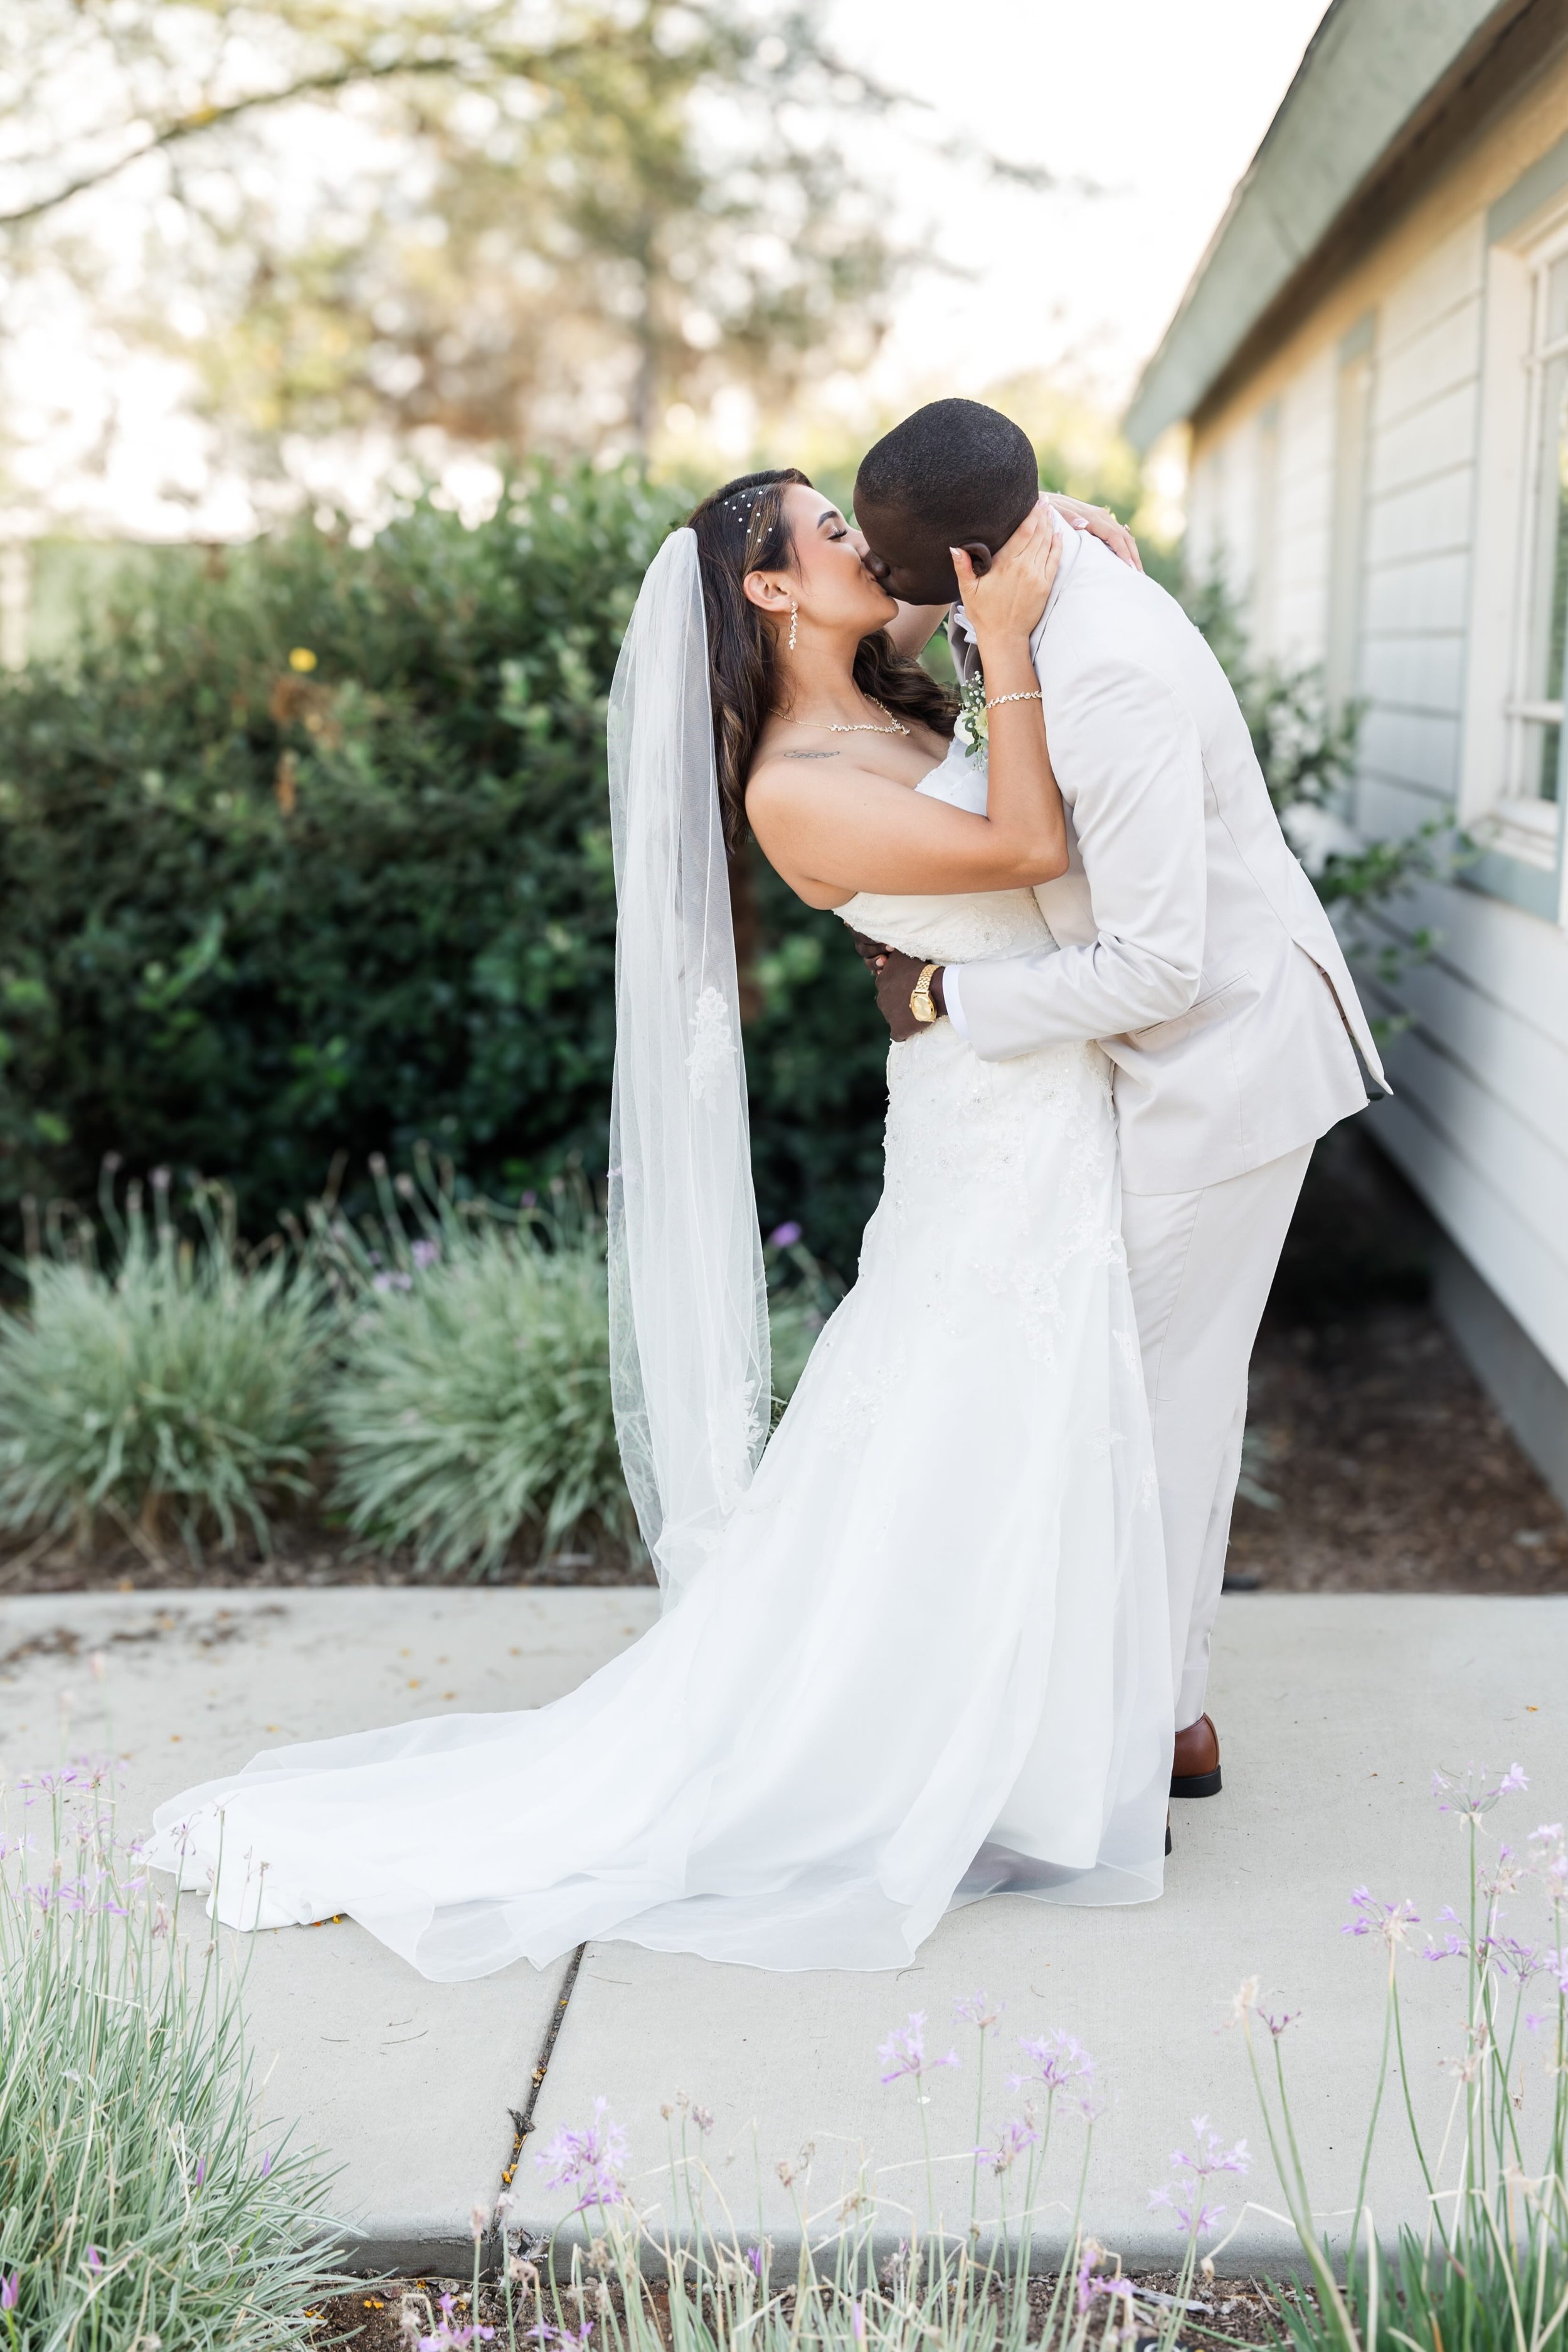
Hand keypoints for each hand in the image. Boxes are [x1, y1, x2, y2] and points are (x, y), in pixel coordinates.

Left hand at [852, 933, 940, 1042]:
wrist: (934, 989)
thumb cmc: (921, 970)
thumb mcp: (903, 956)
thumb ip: (892, 956)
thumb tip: (887, 950)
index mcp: (882, 981)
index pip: (887, 985)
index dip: (900, 986)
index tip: (912, 986)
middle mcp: (881, 998)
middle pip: (888, 1001)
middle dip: (899, 1001)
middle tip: (916, 998)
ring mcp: (888, 1015)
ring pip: (893, 1016)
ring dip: (903, 1015)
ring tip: (919, 1011)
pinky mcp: (897, 1029)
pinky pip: (898, 1034)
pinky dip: (905, 1031)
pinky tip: (915, 1027)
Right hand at [955, 501, 1060, 644]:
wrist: (1004, 637)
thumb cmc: (984, 613)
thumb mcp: (967, 590)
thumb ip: (962, 566)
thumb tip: (954, 547)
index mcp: (1006, 564)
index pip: (1023, 532)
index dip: (1031, 514)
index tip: (1035, 500)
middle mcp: (1025, 567)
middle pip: (1038, 533)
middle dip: (1043, 515)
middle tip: (1045, 500)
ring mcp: (1037, 576)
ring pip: (1047, 543)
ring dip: (1050, 526)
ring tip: (1051, 511)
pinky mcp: (1046, 586)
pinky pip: (1055, 559)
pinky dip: (1058, 545)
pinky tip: (1059, 533)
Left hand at [1043, 493, 1142, 572]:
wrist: (1041, 500)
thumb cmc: (1046, 509)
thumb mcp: (1053, 511)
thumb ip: (1067, 517)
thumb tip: (1083, 524)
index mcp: (1091, 516)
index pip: (1114, 536)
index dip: (1124, 552)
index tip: (1130, 568)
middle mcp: (1099, 515)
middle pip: (1123, 536)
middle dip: (1133, 555)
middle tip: (1139, 575)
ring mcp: (1100, 518)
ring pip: (1122, 534)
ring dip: (1131, 551)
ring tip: (1136, 570)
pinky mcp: (1097, 521)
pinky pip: (1115, 534)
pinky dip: (1123, 546)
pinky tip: (1125, 559)